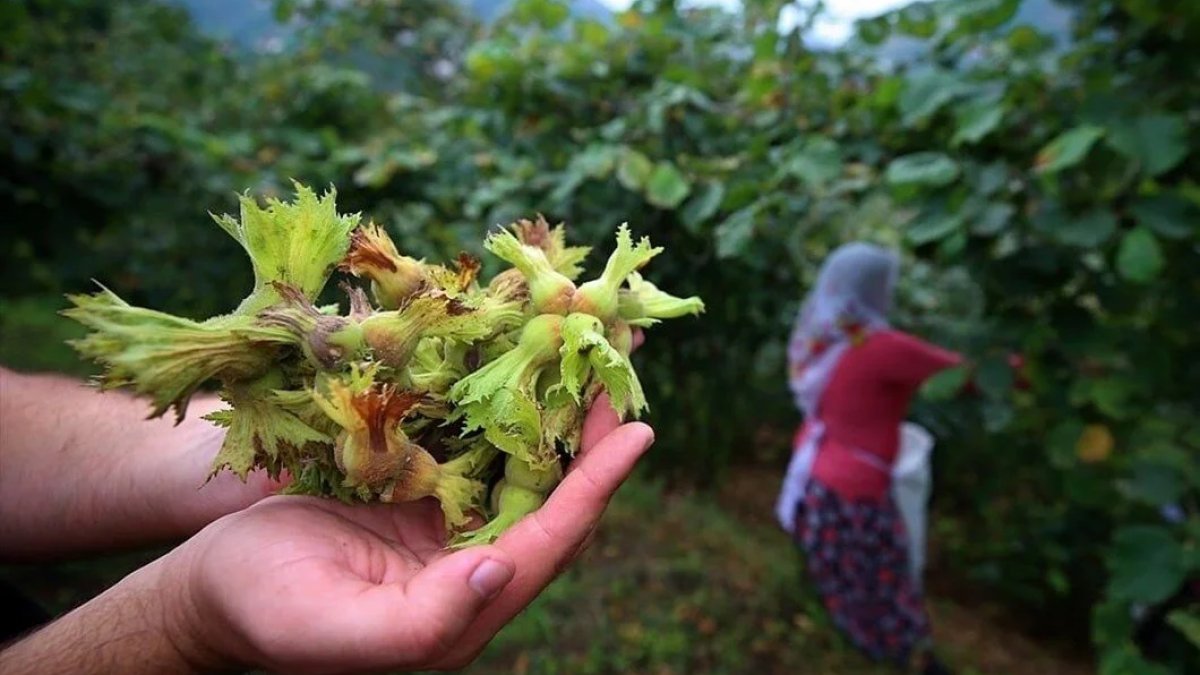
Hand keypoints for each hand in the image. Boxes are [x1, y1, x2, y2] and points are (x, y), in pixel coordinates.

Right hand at [167, 396, 653, 673]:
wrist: (211, 589)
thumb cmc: (261, 609)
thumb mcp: (331, 627)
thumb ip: (422, 621)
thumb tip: (500, 575)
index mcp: (463, 611)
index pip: (547, 544)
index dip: (594, 490)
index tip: (637, 435)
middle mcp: (472, 570)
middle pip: (552, 500)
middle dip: (591, 436)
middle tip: (620, 366)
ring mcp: (451, 531)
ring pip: (522, 468)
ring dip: (557, 412)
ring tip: (590, 352)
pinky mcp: (424, 498)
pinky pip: (480, 449)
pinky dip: (506, 408)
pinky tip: (521, 364)